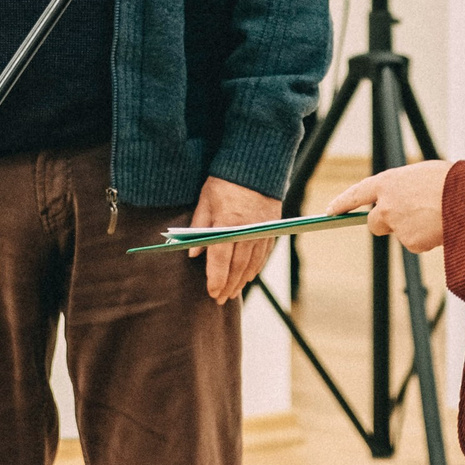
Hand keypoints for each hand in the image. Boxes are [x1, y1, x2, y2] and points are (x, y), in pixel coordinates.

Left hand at [185, 176, 279, 304]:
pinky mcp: (272, 229)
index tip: (211, 292)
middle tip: (219, 299)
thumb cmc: (225, 181)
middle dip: (227, 285)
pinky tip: (248, 276)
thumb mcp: (206, 200)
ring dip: (241, 281)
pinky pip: (264, 255)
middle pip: (237, 267)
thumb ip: (199, 226)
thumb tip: (192, 253)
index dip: (215, 279)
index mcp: (227, 223)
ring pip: (252, 264)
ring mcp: (262, 231)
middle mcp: (247, 231)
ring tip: (232, 292)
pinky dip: (255, 268)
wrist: (256, 166)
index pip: (220, 259)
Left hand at [328, 158, 449, 253]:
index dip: (342, 202)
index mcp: (388, 182)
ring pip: (401, 234)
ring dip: (413, 229)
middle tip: (406, 218)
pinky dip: (427, 238)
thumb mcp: (421, 174)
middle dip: (386, 223)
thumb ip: (404, 187)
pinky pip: (417, 243)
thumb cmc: (450, 181)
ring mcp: (397, 226)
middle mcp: (386, 205)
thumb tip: (402, 200)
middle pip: (374, 222)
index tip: (330, 211)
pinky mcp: (411, 242)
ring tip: (437, 215)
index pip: (356, 193)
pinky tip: (441, 227)